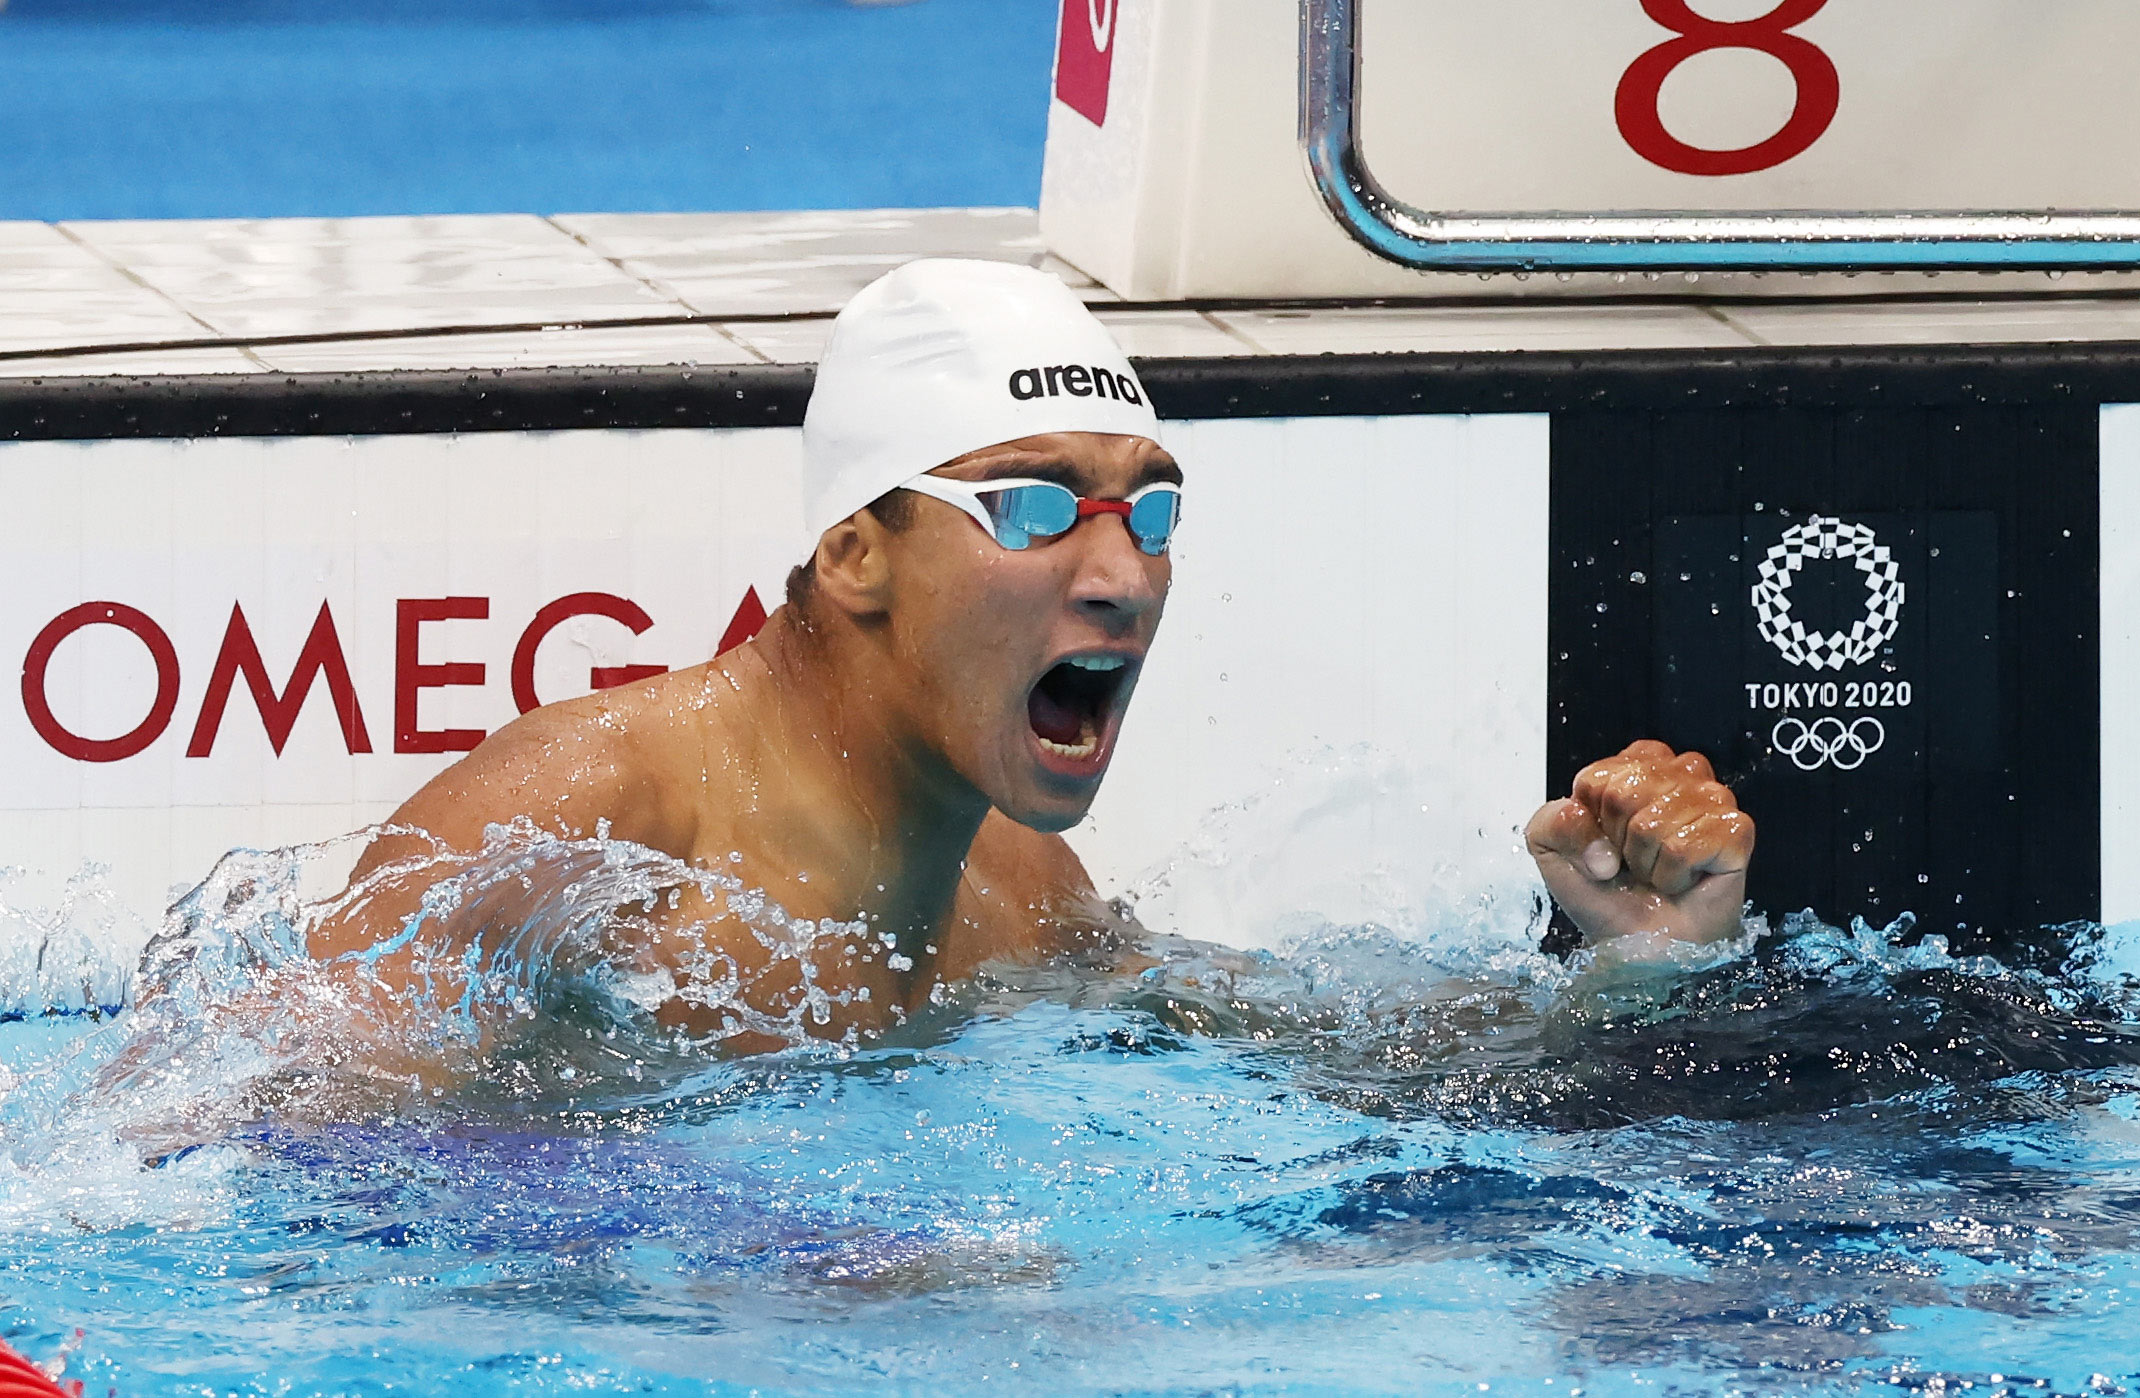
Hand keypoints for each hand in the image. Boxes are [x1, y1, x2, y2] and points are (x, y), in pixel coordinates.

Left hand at [1525, 740, 1754, 953]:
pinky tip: (1682, 880)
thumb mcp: (1552, 849)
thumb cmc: (1606, 892)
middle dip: (1618, 841)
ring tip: (1658, 871)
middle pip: (1624, 793)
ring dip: (1646, 863)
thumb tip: (1599, 843)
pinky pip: (1684, 848)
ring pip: (1653, 824)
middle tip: (1633, 863)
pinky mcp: (1736, 830)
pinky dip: (1673, 875)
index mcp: (1637, 763)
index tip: (1604, 844)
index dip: (1591, 822)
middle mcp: (1681, 771)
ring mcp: (1715, 797)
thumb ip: (1552, 822)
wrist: (1641, 945)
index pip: (1596, 778)